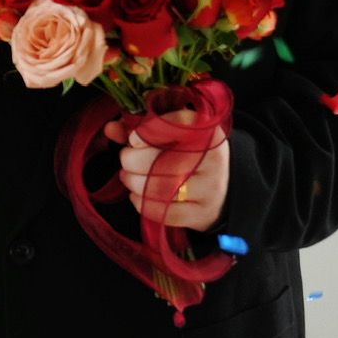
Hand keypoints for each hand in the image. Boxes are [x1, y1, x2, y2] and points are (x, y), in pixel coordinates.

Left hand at [105, 110, 229, 231]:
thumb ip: (140, 128)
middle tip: (126, 160)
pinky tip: (139, 196)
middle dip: (131, 159)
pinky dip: (142, 203)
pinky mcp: (202, 213)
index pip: (179, 124)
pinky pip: (162, 211)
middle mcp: (213, 158)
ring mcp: (210, 188)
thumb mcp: (174, 137)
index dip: (150, 131)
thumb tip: (110, 128)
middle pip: (162, 159)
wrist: (227, 189)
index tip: (133, 139)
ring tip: (129, 177)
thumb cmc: (190, 156)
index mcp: (207, 131)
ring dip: (133, 182)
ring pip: (159, 188)